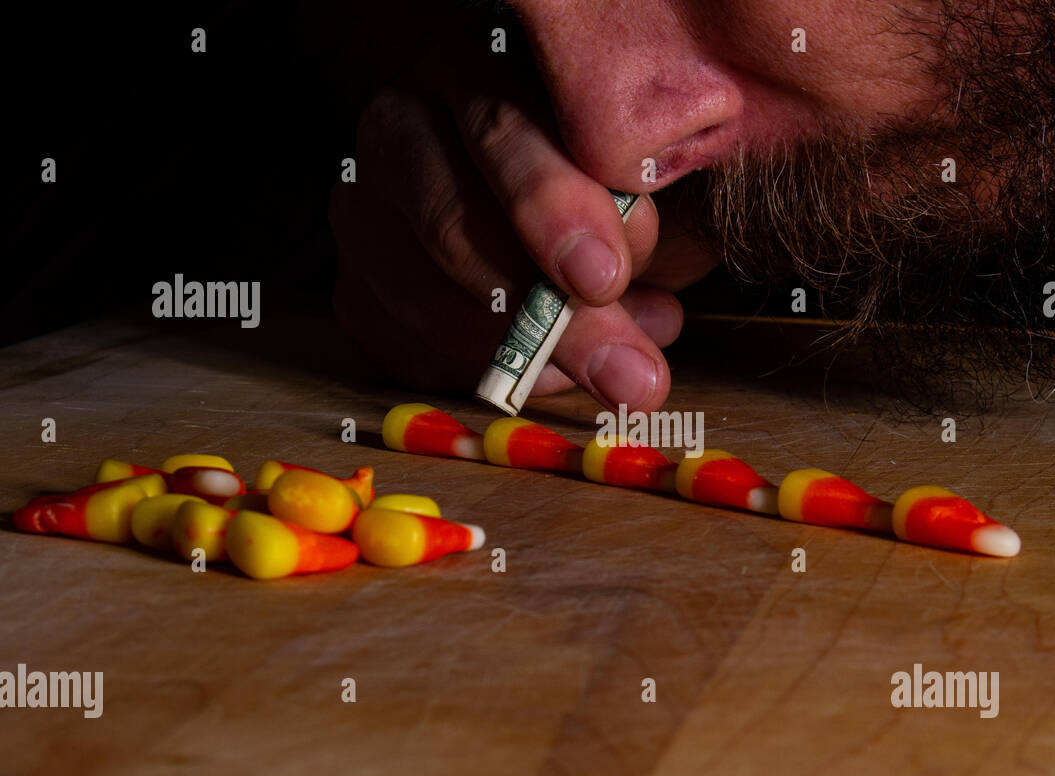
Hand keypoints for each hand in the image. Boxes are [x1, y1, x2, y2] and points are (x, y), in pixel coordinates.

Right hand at [330, 77, 718, 411]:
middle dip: (549, 315)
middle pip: (452, 228)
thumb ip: (637, 223)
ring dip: (525, 356)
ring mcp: (364, 210)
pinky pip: (406, 351)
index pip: (501, 134)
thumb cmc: (598, 181)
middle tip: (624, 372)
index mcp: (474, 70)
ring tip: (609, 369)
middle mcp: (398, 128)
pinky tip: (549, 374)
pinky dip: (483, 378)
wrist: (536, 204)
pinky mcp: (354, 286)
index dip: (552, 210)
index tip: (604, 278)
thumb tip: (652, 320)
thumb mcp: (629, 174)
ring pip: (424, 301)